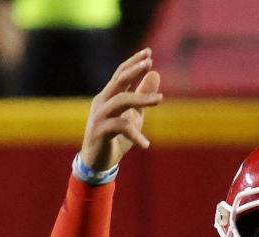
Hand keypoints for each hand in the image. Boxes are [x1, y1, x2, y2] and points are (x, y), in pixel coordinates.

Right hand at [79, 48, 162, 171]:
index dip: (133, 63)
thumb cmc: (115, 137)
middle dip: (133, 70)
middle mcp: (102, 102)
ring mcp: (100, 116)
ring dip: (141, 98)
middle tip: (149, 62)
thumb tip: (155, 73)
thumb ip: (142, 95)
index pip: (121, 74)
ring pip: (121, 101)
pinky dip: (135, 135)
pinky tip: (146, 144)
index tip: (148, 53)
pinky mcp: (99, 131)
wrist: (98, 162)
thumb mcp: (134, 114)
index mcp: (109, 96)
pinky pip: (120, 127)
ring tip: (161, 98)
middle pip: (118, 81)